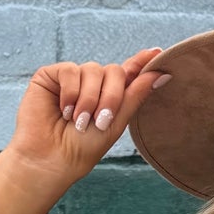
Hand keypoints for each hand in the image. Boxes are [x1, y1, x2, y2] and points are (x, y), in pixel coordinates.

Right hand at [0, 47, 170, 213]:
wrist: (51, 160)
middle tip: (101, 121)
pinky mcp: (51, 76)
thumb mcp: (116, 123)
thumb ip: (136, 95)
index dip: (142, 63)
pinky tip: (64, 110)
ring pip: (93, 70)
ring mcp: (71, 79)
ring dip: (89, 99)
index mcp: (109, 96)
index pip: (128, 73)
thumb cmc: (82, 148)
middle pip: (114, 71)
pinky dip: (70, 92)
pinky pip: (70, 70)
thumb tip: (162, 73)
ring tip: (78, 121)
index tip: (157, 53)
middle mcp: (91, 84)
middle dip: (111, 97)